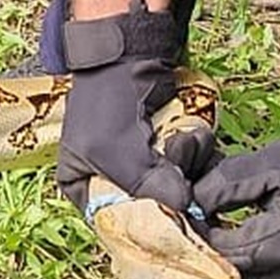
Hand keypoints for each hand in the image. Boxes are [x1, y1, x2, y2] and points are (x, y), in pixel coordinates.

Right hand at [54, 2, 198, 212]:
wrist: (128, 50)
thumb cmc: (106, 99)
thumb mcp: (115, 149)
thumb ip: (147, 186)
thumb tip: (187, 212)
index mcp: (82, 187)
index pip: (116, 225)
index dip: (145, 229)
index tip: (174, 221)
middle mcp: (111, 180)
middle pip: (151, 207)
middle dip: (171, 188)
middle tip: (173, 162)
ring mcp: (142, 162)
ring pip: (176, 186)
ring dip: (187, 164)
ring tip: (180, 139)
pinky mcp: (166, 147)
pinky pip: (190, 166)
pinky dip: (197, 153)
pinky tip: (192, 135)